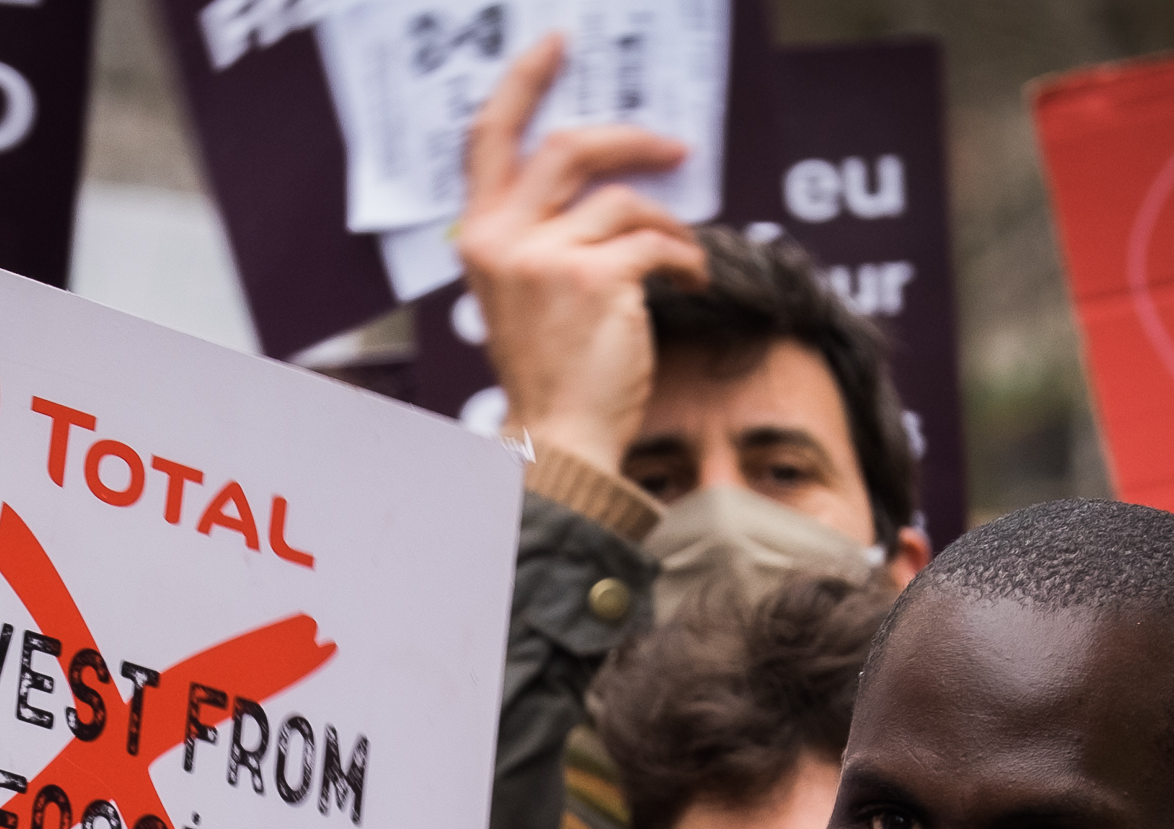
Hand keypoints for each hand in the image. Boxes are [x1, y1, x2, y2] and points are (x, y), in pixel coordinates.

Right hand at [454, 33, 706, 476]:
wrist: (559, 438)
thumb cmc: (549, 374)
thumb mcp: (522, 294)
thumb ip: (541, 236)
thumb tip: (609, 188)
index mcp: (481, 238)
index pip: (489, 138)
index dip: (524, 82)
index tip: (557, 45)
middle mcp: (504, 240)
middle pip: (570, 148)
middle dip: (630, 139)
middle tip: (673, 146)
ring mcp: (547, 258)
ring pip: (625, 202)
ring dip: (668, 222)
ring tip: (683, 252)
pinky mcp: (596, 279)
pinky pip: (656, 243)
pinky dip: (684, 257)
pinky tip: (692, 278)